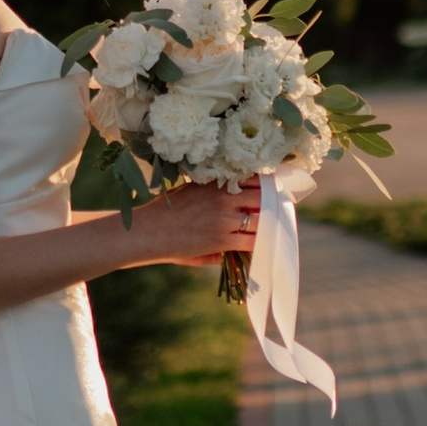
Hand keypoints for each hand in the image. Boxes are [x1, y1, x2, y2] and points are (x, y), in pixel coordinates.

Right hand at [127, 176, 262, 271]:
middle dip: (271, 204)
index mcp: (216, 182)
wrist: (149, 232)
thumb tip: (227, 198)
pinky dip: (259, 244)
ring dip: (268, 225)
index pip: (251, 178)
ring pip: (260, 219)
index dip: (264, 186)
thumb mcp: (189, 191)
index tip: (270, 191)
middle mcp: (223, 197)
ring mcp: (224, 218)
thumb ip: (210, 193)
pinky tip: (261, 247)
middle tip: (277, 211)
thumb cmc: (164, 212)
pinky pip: (251, 241)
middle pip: (261, 197)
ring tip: (272, 230)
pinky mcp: (222, 239)